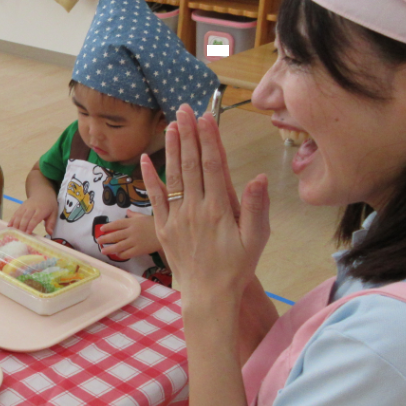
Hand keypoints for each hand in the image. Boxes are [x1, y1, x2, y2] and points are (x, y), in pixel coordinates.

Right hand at [9, 195, 57, 234]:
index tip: (27, 233)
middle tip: (20, 235)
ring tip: (14, 233)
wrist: (42, 193)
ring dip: (16, 224)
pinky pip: (16, 213)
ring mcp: (25, 206)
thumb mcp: (54, 213)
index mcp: (41, 209)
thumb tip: (50, 233)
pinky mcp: (21, 206)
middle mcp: (32, 207)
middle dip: (22, 227)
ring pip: (19, 215)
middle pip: (25, 217)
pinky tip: (9, 226)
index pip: (35, 218)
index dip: (30, 226)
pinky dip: (12, 219)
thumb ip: (51, 223)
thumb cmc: (49, 205)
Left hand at [96, 212, 159, 260]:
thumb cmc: (155, 224)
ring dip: (109, 249)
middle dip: (105, 239)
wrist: (167, 234)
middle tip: (98, 241)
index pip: (117, 224)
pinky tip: (117, 255)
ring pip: (118, 246)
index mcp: (132, 222)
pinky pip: (127, 253)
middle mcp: (131, 231)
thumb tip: (127, 212)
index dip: (108, 227)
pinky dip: (120, 255)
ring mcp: (134, 241)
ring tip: (102, 250)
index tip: (101, 229)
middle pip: (115, 235)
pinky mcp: (139, 250)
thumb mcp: (144, 216)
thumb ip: (134, 215)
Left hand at [140, 105, 269, 305]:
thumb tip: (259, 177)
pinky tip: (146, 158)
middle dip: (189, 134)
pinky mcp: (162, 227)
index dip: (209, 140)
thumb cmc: (237, 267)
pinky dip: (149, 177)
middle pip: (191, 164)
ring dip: (171, 149)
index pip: (213, 166)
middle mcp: (195, 209)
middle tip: (184, 109)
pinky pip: (154, 198)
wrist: (209, 295)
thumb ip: (256, 207)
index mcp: (219, 210)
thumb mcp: (256, 239)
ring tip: (171, 125)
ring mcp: (176, 217)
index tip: (206, 118)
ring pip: (172, 176)